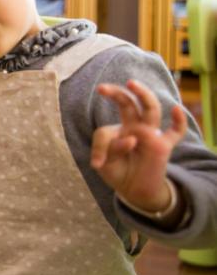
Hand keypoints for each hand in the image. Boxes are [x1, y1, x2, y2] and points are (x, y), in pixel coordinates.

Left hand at [90, 80, 186, 212]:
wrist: (134, 190)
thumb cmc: (118, 172)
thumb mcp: (104, 164)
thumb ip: (110, 150)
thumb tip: (132, 139)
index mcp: (117, 130)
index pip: (105, 131)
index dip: (99, 147)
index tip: (97, 164)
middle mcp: (134, 127)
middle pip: (128, 104)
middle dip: (116, 94)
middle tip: (102, 88)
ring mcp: (150, 134)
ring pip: (150, 109)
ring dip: (142, 95)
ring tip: (131, 83)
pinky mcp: (163, 145)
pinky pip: (175, 132)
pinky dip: (179, 121)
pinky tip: (176, 109)